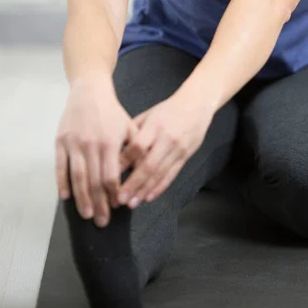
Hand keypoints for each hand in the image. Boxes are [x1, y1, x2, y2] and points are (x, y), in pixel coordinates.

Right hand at [55, 74, 138, 226]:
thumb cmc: (111, 112)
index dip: (114, 194)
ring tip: (86, 215)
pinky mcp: (61, 141)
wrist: (89, 91)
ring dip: (81, 198)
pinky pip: (61, 166)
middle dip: (99, 204)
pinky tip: (66, 197)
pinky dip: (62, 182)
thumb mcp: (129, 127)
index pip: (111, 175)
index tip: (117, 207)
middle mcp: (91, 145)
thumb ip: (134, 149)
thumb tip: (141, 173)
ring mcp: (74, 144)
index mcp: (110, 142)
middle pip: (95, 181)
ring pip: (77, 177)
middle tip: (102, 222)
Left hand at [117, 93, 215, 207]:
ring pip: (160, 173)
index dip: (124, 162)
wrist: (197, 105)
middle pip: (148, 165)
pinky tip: (149, 197)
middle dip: (133, 184)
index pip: (138, 146)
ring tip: (132, 203)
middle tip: (119, 198)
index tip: (110, 174)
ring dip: (144, 190)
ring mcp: (178, 149)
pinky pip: (171, 175)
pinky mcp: (185, 156)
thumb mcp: (149, 114)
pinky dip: (160, 187)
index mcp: (155, 125)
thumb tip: (116, 149)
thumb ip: (134, 131)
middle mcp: (167, 139)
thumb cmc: (169, 109)